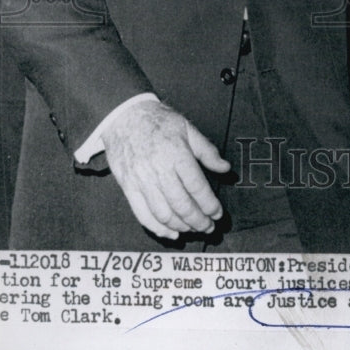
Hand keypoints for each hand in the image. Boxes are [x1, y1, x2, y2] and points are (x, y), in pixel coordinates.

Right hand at [102, 99, 230, 239]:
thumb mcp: (187, 128)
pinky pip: (142, 215)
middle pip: (181, 205)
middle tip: (209, 227)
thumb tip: (226, 168)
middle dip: (198, 220)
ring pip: (163, 214)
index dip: (210, 204)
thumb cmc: (159, 121)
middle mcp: (159, 170)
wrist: (124, 116)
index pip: (197, 187)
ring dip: (181, 226)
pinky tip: (171, 233)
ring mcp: (141, 180)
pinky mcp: (128, 187)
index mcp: (177, 154)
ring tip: (193, 229)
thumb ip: (207, 151)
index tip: (218, 214)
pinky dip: (158, 228)